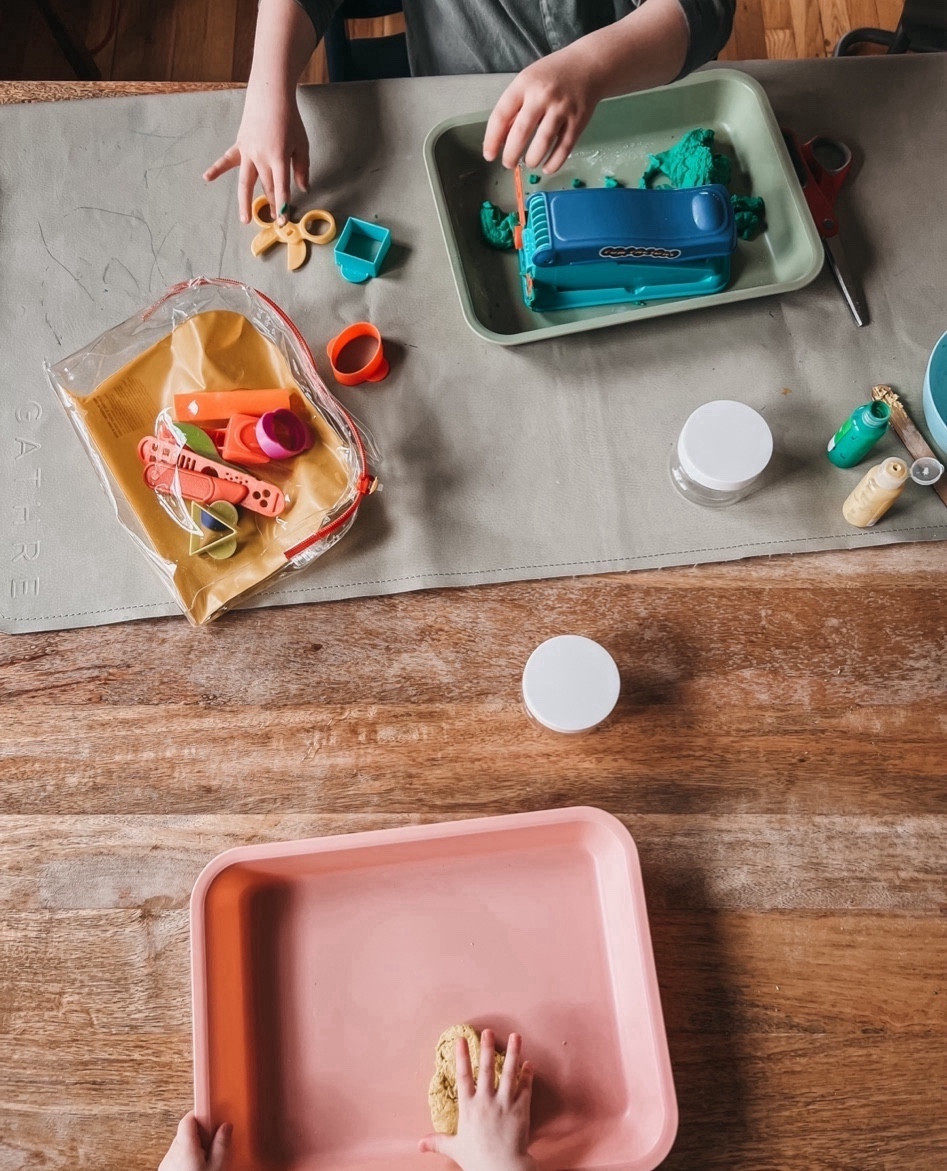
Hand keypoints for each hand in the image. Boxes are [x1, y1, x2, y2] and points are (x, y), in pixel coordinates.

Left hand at [158, 1113, 231, 1170]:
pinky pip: (175, 1156)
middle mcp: (172, 1152)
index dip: (201, 1113)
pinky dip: (185, 1157)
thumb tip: (226, 1127)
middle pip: (186, 1131)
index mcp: (185, 1146)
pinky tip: (196, 1166)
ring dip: (193, 1146)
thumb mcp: (216, 1165)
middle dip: (200, 1133)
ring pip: (181, 1144)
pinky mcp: (165, 1169)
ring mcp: (166, 1162)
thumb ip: (221, 1144)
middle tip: (213, 1140)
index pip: (189, 1118)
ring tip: (206, 1157)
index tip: (211, 1113)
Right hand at [204, 83, 309, 224]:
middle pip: (266, 187)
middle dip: (271, 204)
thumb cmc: (289, 120)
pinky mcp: (240, 145)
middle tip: (274, 218)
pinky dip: (217, 169)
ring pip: (245, 182)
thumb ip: (302, 168)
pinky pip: (227, 160)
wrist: (270, 95)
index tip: (283, 221)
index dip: (283, 206)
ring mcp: (248, 152)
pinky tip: (207, 178)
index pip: (281, 188)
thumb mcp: (302, 144)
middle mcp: (261, 157)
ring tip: (244, 219)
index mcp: (279, 158)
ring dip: (244, 202)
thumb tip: (303, 188)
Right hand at [419, 1030, 536, 1170]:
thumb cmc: (478, 1161)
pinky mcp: (521, 1109)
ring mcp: (505, 1104)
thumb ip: (438, 1142)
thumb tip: (419, 1144)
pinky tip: (529, 1063)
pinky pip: (525, 1088)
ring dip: (514, 1053)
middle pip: (487, 1069)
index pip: (463, 1077)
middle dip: (487, 1048)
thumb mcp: (455, 1148)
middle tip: (489, 1031)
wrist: (503, 1170)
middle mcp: (486, 1101)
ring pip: (509, 1073)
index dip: (462, 1057)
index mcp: (469, 1108)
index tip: (461, 1039)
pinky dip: (527, 1075)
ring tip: (516, 1036)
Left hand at [482, 44, 602, 174]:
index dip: (492, 139)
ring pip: (543, 142)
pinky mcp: (578, 120)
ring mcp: (562, 108)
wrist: (588, 65)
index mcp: (524, 84)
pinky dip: (554, 162)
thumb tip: (499, 141)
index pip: (501, 115)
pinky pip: (564, 147)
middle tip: (508, 164)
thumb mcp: (527, 82)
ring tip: (528, 163)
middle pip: (521, 132)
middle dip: (511, 154)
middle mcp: (542, 95)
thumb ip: (514, 108)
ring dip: (532, 159)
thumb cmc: (552, 76)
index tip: (489, 155)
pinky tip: (547, 167)